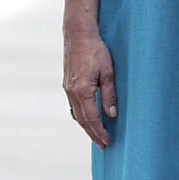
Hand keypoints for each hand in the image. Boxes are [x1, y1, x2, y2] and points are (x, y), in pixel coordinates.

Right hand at [63, 26, 116, 147]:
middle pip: (82, 120)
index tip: (107, 142)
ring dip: (86, 126)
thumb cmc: (95, 50)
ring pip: (76, 113)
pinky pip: (73, 105)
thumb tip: (111, 114)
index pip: (91, 118)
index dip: (99, 132)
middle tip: (103, 145)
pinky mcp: (67, 83)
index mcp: (82, 90)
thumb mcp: (108, 72)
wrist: (77, 34)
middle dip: (92, 134)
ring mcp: (67, 88)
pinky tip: (86, 117)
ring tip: (95, 134)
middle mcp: (72, 92)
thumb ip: (109, 94)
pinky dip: (80, 115)